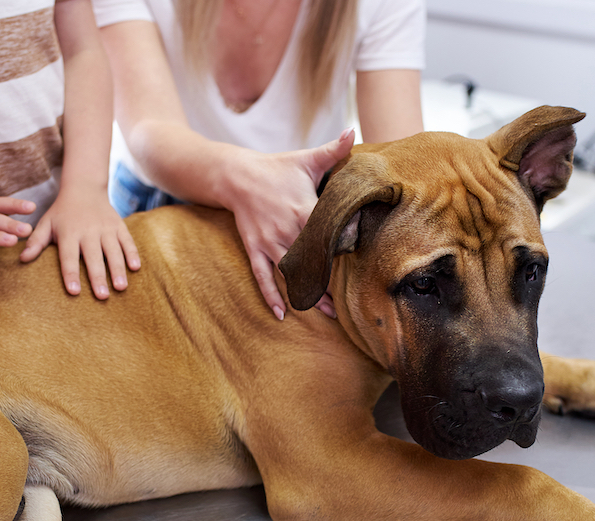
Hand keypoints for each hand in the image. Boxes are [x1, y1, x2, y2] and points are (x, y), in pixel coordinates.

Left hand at [21, 188, 140, 297]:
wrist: (83, 188)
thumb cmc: (62, 212)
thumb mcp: (46, 223)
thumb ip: (36, 242)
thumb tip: (22, 259)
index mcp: (69, 233)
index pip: (69, 257)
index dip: (71, 274)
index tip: (74, 291)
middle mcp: (88, 230)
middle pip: (93, 257)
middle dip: (98, 277)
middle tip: (102, 297)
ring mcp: (105, 228)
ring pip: (113, 251)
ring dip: (118, 269)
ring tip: (120, 287)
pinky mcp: (119, 225)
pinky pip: (127, 240)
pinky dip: (132, 253)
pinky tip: (136, 268)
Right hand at [224, 128, 353, 318]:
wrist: (236, 174)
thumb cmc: (277, 168)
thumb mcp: (306, 158)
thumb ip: (333, 150)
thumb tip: (352, 131)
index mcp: (303, 209)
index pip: (328, 237)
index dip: (342, 253)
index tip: (357, 268)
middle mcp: (287, 230)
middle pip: (312, 262)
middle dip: (329, 284)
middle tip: (348, 306)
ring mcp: (268, 242)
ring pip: (291, 274)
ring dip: (307, 295)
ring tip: (327, 314)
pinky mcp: (254, 248)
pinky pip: (263, 276)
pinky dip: (270, 296)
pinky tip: (281, 315)